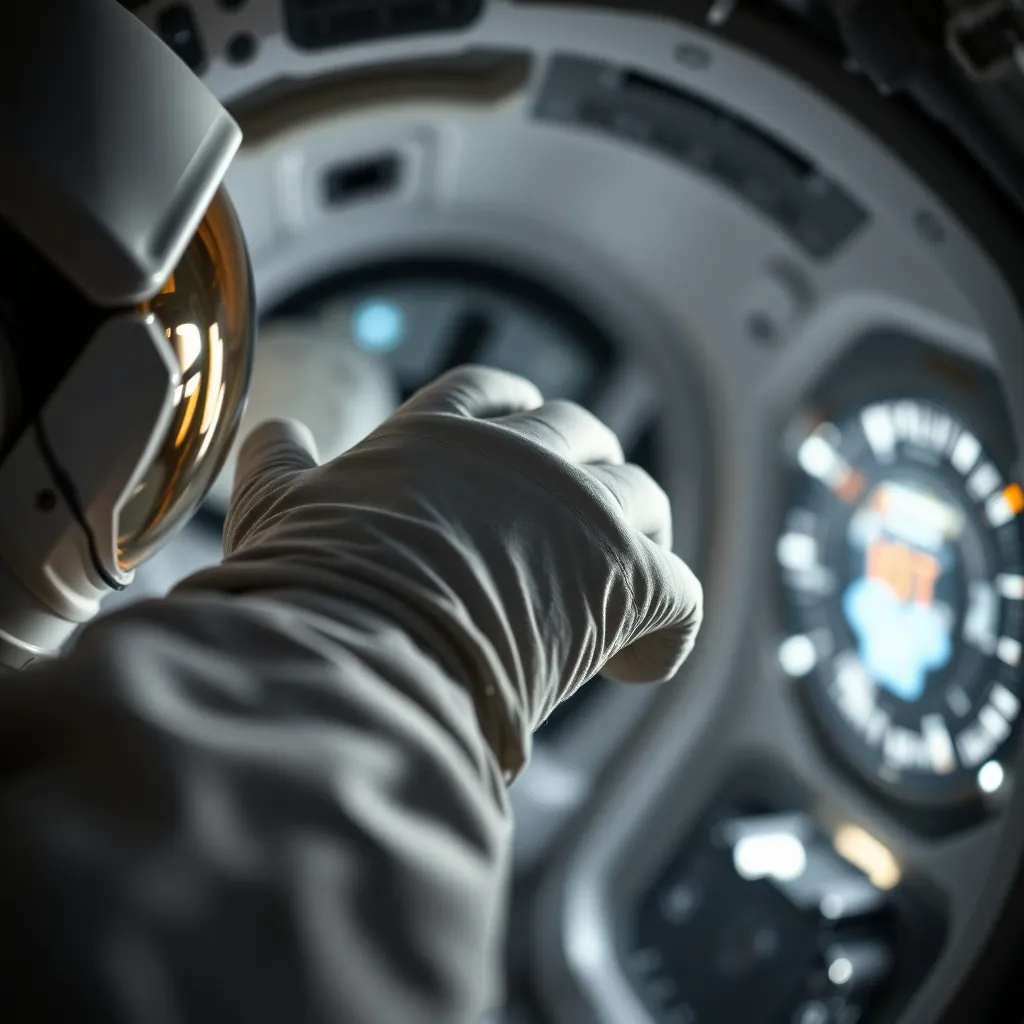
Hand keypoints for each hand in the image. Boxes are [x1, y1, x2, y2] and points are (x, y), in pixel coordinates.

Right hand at [210, 366, 701, 778]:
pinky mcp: (624, 580)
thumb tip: (273, 433)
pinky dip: (669, 624)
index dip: (510, 413)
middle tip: (579, 517)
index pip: (487, 394)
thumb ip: (281, 469)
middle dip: (585, 467)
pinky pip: (679, 590)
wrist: (354, 664)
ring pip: (640, 496)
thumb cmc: (309, 600)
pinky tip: (638, 660)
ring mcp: (578, 513)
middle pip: (580, 432)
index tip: (517, 436)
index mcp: (437, 437)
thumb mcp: (278, 517)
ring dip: (636, 533)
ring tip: (619, 581)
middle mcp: (518, 459)